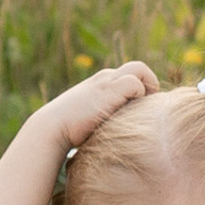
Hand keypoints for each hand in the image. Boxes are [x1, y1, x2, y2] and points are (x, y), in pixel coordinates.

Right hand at [39, 60, 161, 151]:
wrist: (53, 128)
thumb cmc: (72, 133)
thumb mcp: (94, 121)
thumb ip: (108, 120)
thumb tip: (124, 136)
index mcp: (103, 83)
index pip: (133, 76)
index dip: (144, 91)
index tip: (142, 111)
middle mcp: (107, 77)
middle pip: (140, 68)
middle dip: (150, 86)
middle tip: (148, 110)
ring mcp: (108, 81)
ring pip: (141, 69)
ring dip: (149, 89)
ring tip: (143, 112)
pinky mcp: (109, 90)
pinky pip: (135, 84)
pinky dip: (139, 97)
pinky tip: (131, 114)